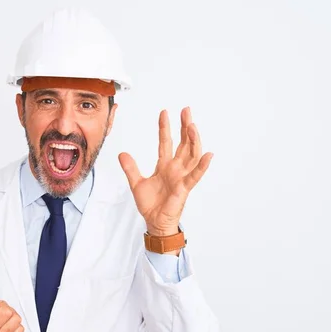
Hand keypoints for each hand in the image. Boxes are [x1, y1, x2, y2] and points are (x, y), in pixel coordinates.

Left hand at [119, 107, 212, 236]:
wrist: (154, 221)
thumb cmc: (150, 204)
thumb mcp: (136, 183)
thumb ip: (130, 168)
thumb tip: (122, 153)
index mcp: (165, 166)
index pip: (166, 142)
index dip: (165, 128)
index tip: (164, 112)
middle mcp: (176, 168)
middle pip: (183, 143)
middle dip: (185, 127)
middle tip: (186, 110)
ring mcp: (181, 177)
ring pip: (191, 155)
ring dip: (193, 140)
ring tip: (193, 126)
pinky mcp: (184, 188)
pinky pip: (195, 176)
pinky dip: (202, 166)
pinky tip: (208, 155)